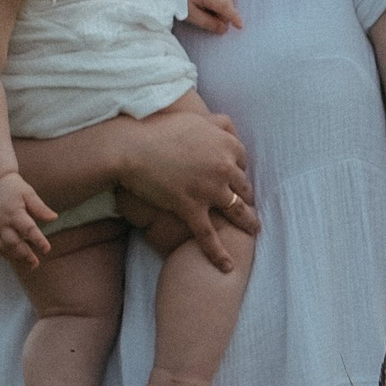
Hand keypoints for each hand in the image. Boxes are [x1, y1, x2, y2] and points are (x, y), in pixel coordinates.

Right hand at [0, 170, 55, 270]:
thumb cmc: (11, 185)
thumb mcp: (28, 193)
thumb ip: (40, 207)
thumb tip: (54, 218)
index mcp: (14, 213)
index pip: (28, 230)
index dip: (38, 240)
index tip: (46, 249)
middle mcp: (2, 222)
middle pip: (14, 243)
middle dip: (25, 255)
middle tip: (36, 263)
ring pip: (3, 247)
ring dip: (14, 257)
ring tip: (27, 264)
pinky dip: (3, 253)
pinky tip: (13, 258)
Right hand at [113, 105, 258, 268]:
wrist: (132, 147)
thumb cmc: (159, 129)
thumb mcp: (195, 118)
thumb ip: (217, 123)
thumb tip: (231, 127)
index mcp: (227, 144)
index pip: (243, 161)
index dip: (239, 170)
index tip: (238, 179)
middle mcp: (224, 167)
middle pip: (244, 187)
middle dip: (247, 197)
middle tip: (250, 206)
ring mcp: (210, 190)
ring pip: (237, 211)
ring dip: (248, 223)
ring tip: (254, 231)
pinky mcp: (191, 208)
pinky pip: (209, 235)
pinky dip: (219, 253)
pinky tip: (228, 266)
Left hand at [177, 0, 243, 34]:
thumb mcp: (191, 14)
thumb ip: (208, 22)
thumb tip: (224, 29)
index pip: (225, 5)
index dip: (233, 16)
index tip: (240, 26)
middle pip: (229, 5)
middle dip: (222, 15)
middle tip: (205, 15)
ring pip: (229, 2)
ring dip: (222, 9)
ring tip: (206, 7)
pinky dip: (222, 3)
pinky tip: (211, 2)